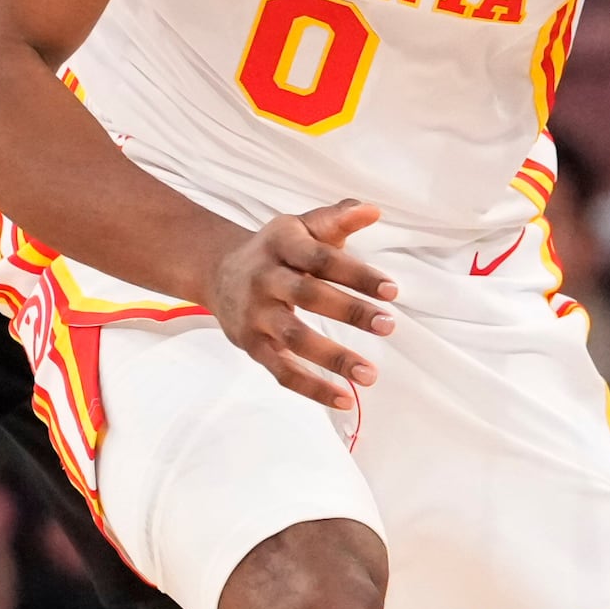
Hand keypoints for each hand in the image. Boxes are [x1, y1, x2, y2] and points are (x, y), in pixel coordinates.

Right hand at [208, 200, 398, 407]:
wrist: (217, 270)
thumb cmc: (275, 250)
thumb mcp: (302, 227)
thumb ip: (337, 219)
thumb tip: (372, 210)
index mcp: (282, 244)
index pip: (322, 259)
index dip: (357, 274)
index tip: (391, 290)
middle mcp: (265, 278)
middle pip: (308, 295)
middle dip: (349, 311)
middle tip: (389, 325)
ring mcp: (256, 314)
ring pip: (294, 338)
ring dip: (332, 357)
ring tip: (369, 373)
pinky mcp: (251, 344)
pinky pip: (281, 370)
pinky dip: (310, 387)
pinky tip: (343, 399)